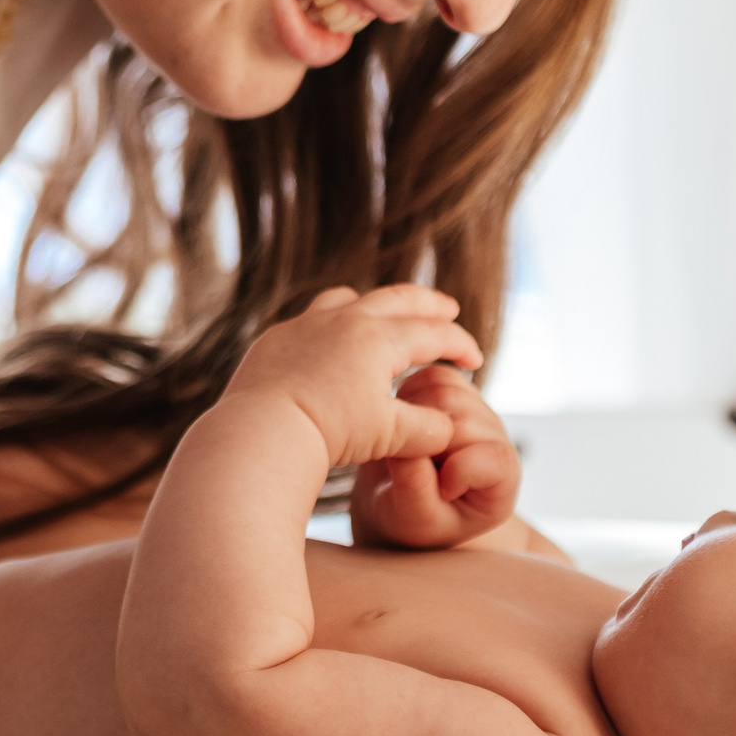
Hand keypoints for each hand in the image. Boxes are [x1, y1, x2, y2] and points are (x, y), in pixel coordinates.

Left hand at [221, 286, 483, 468]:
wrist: (261, 432)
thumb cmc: (329, 434)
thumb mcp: (389, 436)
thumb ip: (428, 430)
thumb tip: (452, 430)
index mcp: (378, 338)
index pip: (432, 333)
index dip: (459, 345)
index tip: (474, 360)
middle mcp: (344, 319)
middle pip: (396, 299)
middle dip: (428, 304)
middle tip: (448, 310)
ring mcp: (305, 324)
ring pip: (348, 299)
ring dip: (374, 305)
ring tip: (386, 315)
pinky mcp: (275, 338)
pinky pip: (310, 319)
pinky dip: (332, 324)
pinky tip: (332, 342)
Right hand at [349, 364, 518, 547]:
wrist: (398, 501)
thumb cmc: (413, 519)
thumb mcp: (414, 518)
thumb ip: (416, 485)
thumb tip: (408, 439)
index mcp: (501, 479)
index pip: (492, 458)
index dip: (459, 469)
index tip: (438, 491)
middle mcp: (495, 440)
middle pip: (462, 418)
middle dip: (424, 437)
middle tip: (403, 464)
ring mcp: (476, 412)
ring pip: (446, 389)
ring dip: (412, 412)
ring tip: (400, 444)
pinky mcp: (454, 391)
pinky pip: (432, 374)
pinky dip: (408, 392)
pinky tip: (399, 421)